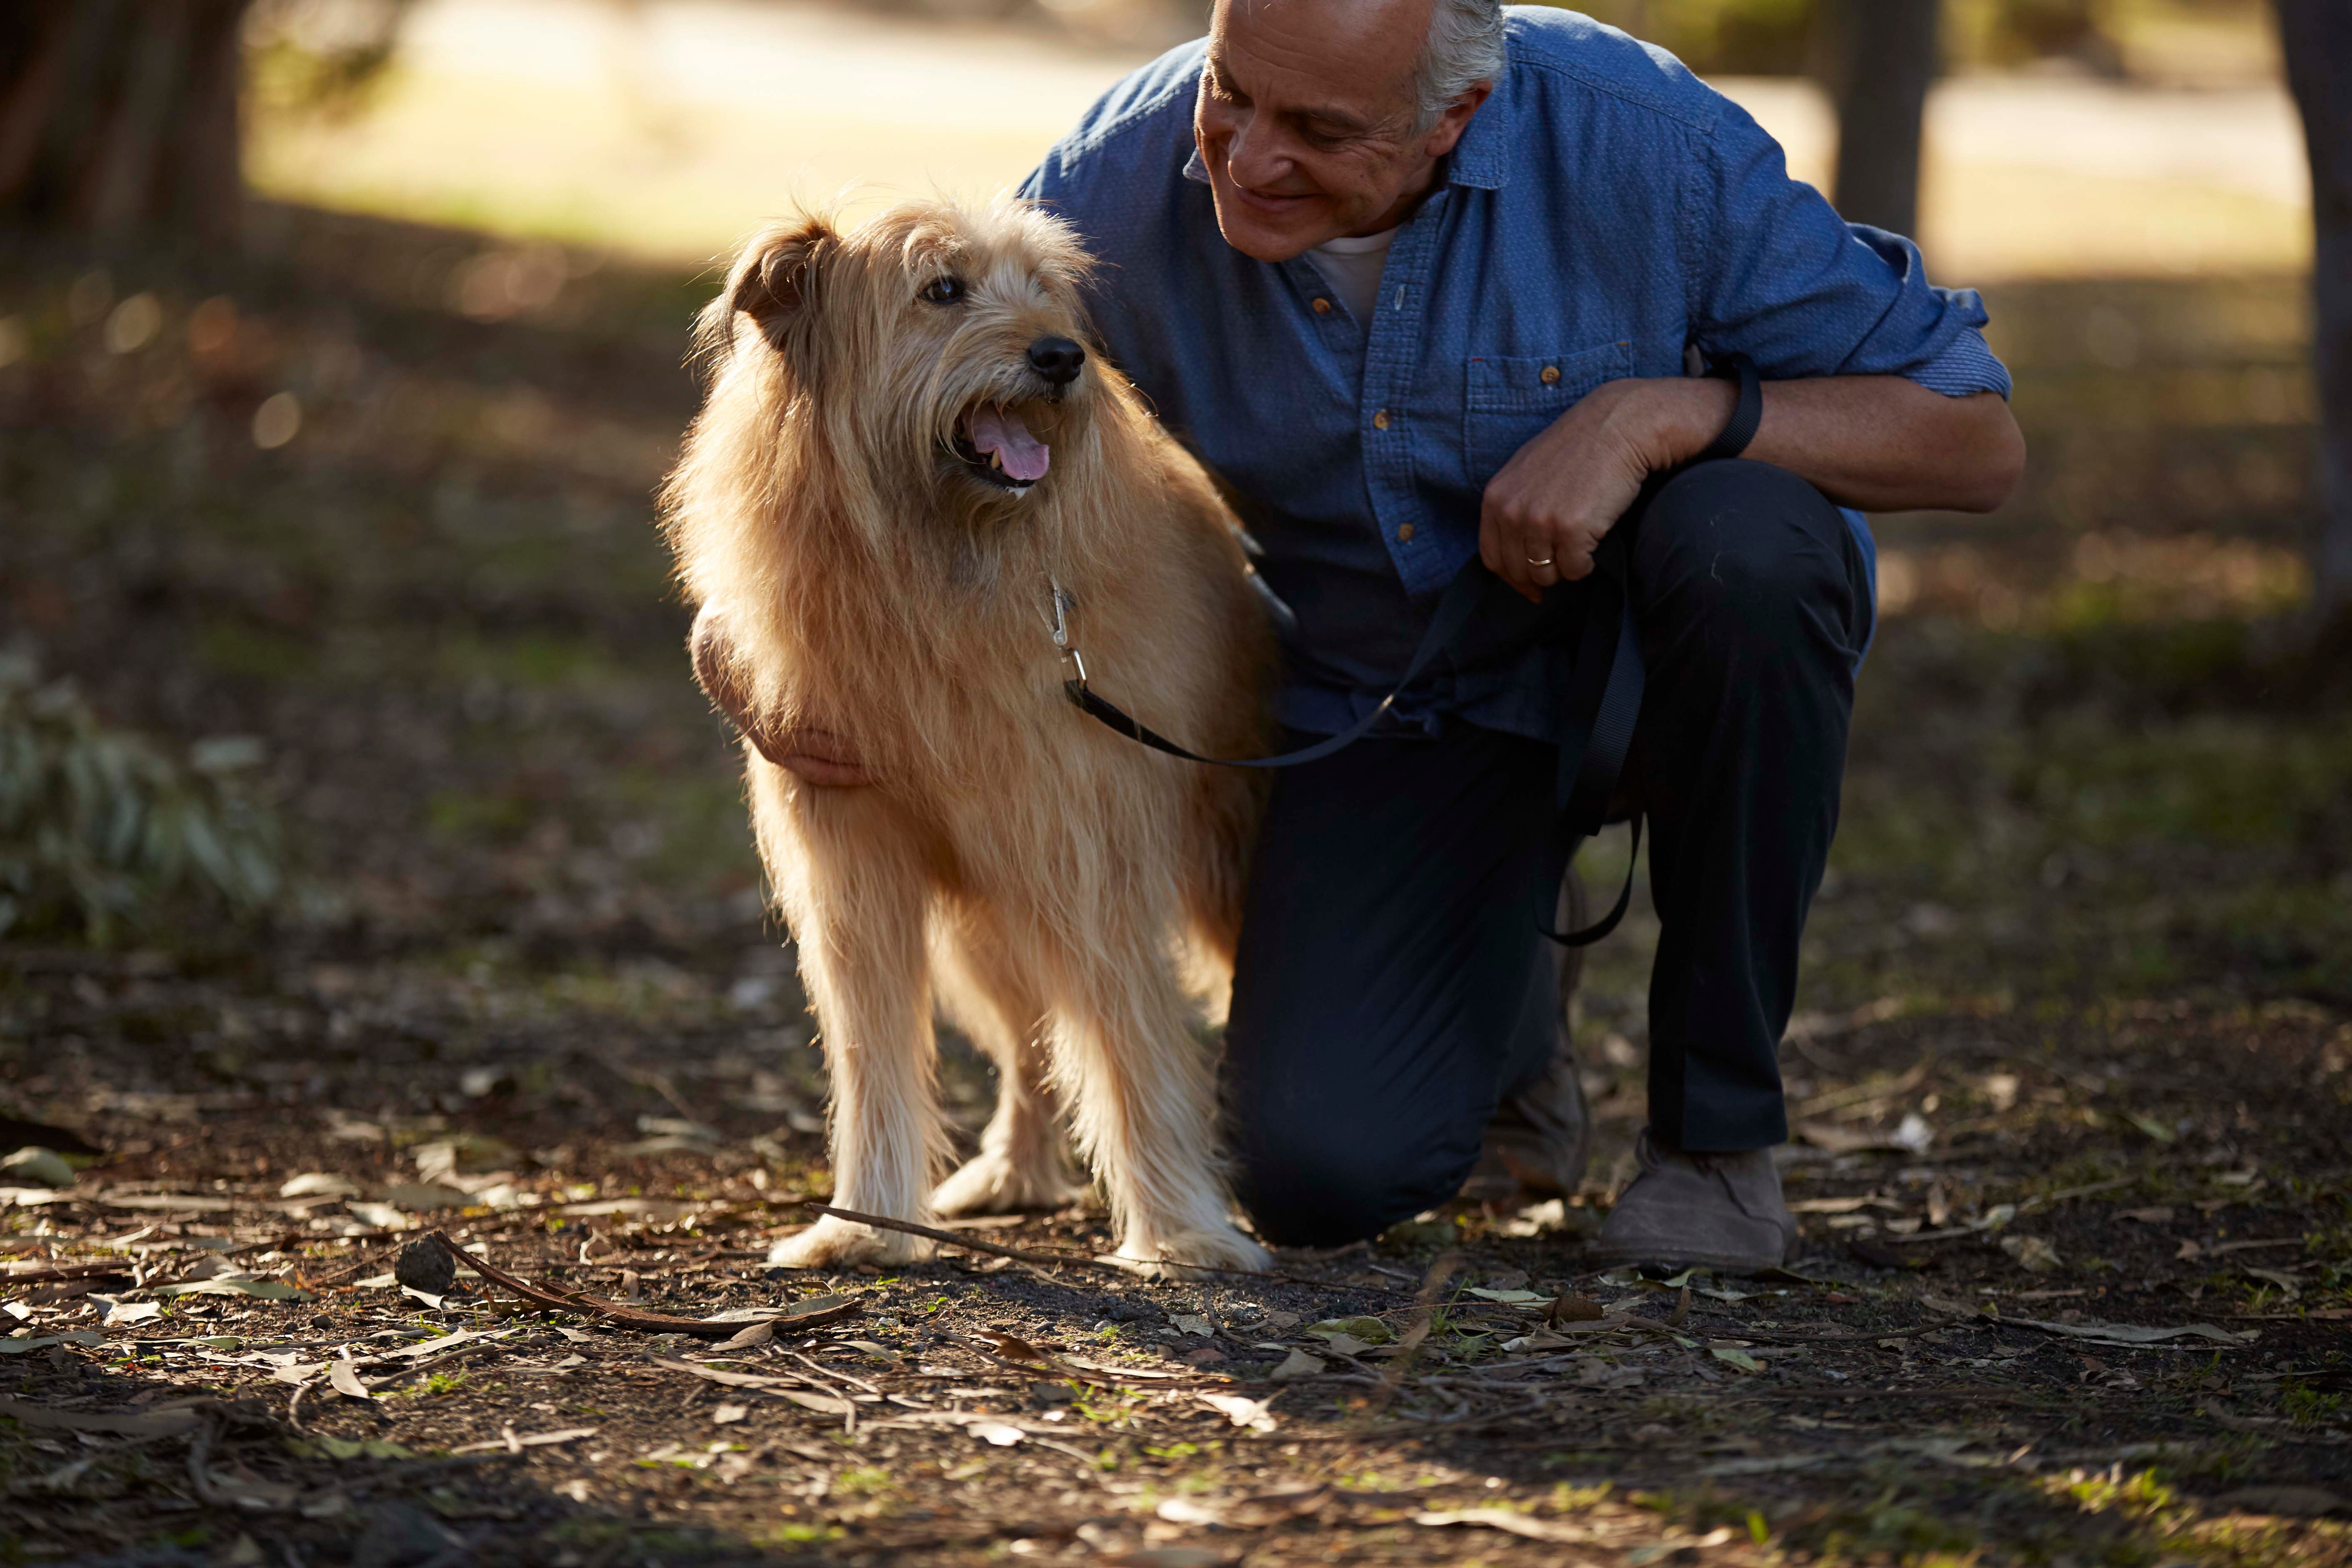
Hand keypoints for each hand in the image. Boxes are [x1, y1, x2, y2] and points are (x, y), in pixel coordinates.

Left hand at [1478, 378, 1735, 602]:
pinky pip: (1574, 569)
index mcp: (1496, 498)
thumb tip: (1516, 549)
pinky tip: (1594, 543)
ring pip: (1546, 574)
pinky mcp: (1571, 530)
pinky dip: (1586, 565)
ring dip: (1565, 569)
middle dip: (1541, 576)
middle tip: (1562, 566)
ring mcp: (1539, 522)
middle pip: (1518, 570)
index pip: (1492, 557)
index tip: (1529, 586)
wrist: (1618, 426)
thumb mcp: (1528, 471)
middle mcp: (1511, 512)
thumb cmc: (1578, 448)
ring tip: (1580, 547)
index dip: (1512, 578)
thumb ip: (1514, 506)